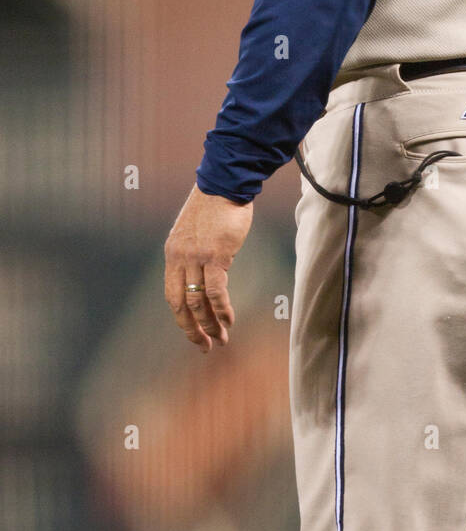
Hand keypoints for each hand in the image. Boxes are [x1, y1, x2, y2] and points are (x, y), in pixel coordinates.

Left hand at [164, 183, 252, 352]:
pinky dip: (222, 309)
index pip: (172, 295)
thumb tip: (206, 277)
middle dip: (193, 329)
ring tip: (222, 338)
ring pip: (198, 301)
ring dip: (210, 324)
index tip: (194, 333)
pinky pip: (216, 290)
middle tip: (206, 346)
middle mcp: (179, 258)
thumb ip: (195, 255)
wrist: (224, 184)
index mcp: (172, 254)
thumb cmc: (214, 207)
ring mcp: (196, 257)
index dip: (182, 319)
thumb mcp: (194, 233)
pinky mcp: (216, 254)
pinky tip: (229, 320)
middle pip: (181, 304)